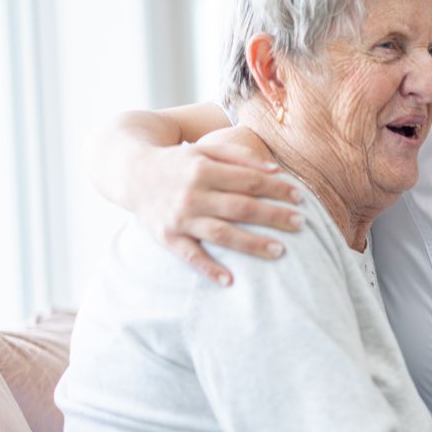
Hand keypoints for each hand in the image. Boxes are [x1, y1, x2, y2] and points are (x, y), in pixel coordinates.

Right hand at [131, 142, 302, 285]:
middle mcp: (192, 193)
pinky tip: (230, 281)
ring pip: (221, 233)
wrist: (130, 172)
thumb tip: (276, 170)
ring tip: (280, 251)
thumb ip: (240, 156)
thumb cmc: (179, 162)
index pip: (249, 180)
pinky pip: (190, 256)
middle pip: (240, 207)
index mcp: (204, 168)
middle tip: (300, 224)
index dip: (277, 189)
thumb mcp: (205, 150)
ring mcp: (179, 217)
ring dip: (252, 243)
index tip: (300, 198)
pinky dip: (209, 269)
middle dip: (273, 216)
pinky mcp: (166, 237)